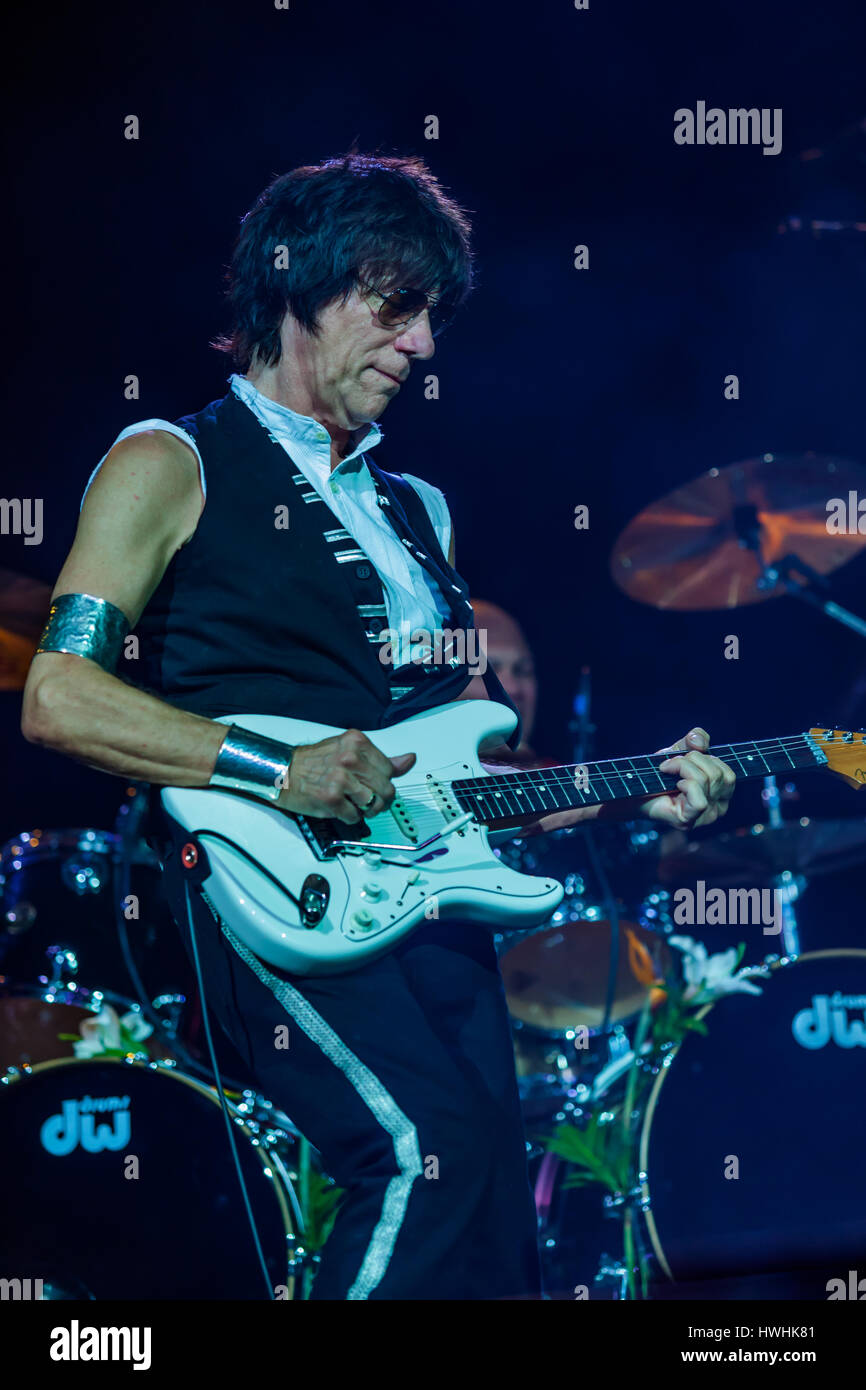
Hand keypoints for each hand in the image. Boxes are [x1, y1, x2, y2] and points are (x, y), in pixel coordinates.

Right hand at [277, 729, 415, 821]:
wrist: (283, 771)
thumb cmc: (314, 762)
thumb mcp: (349, 751)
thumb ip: (380, 758)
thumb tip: (409, 760)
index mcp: (357, 742)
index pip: (390, 769)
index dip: (384, 782)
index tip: (374, 784)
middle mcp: (349, 758)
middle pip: (386, 789)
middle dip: (380, 800)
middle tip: (367, 800)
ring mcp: (340, 778)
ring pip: (374, 804)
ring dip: (367, 810)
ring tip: (354, 804)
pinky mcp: (330, 798)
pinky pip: (355, 817)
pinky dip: (351, 817)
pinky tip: (341, 808)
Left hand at [644, 727, 734, 829]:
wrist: (634, 791)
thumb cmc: (659, 775)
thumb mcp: (680, 751)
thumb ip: (695, 740)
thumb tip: (700, 741)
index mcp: (721, 794)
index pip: (728, 774)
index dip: (708, 758)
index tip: (687, 757)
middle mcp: (717, 808)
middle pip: (719, 775)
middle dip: (693, 759)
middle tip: (672, 763)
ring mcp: (704, 817)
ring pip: (707, 782)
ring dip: (684, 767)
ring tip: (667, 769)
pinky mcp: (688, 820)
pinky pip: (699, 800)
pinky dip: (686, 785)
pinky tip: (674, 784)